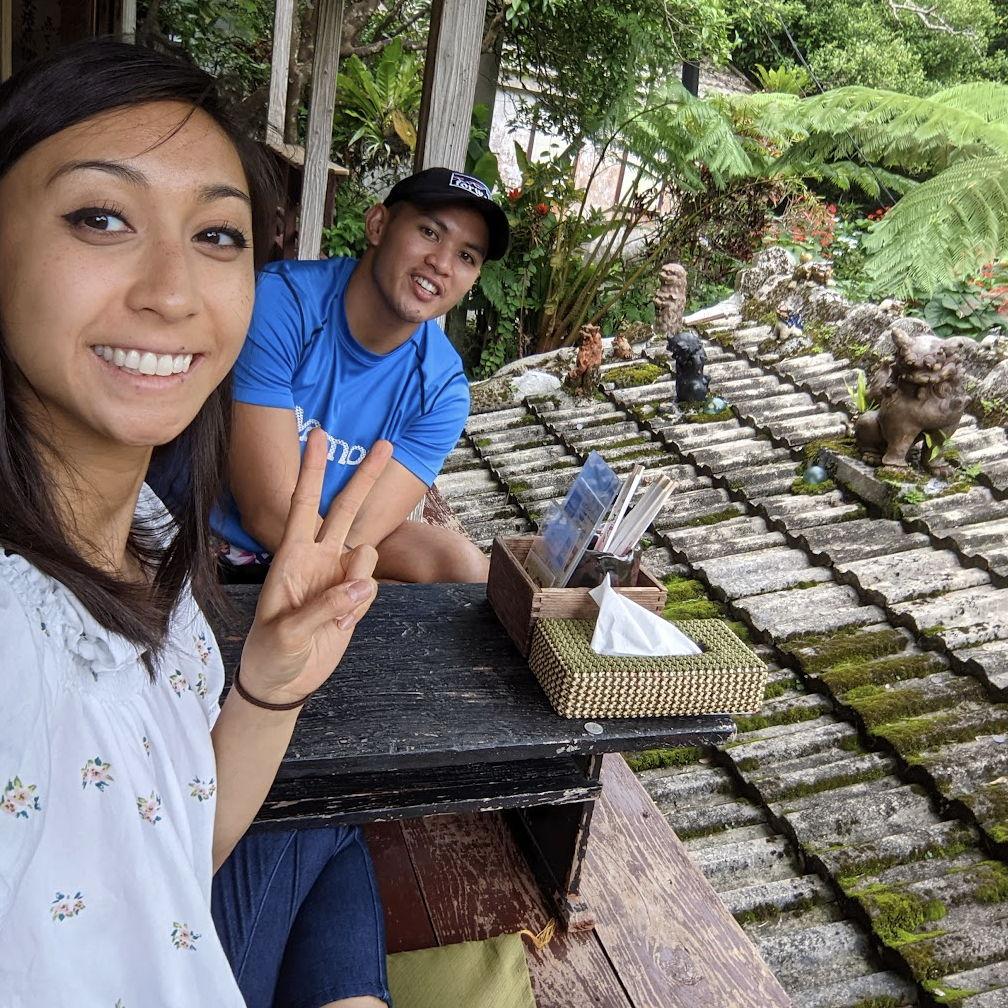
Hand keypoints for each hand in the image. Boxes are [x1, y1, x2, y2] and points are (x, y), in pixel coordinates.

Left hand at [239, 428, 392, 703]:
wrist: (282, 683)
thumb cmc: (270, 653)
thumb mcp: (287, 633)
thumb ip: (326, 606)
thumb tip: (364, 582)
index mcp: (292, 557)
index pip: (303, 504)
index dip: (313, 470)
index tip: (319, 436)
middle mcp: (318, 559)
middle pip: (345, 508)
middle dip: (365, 476)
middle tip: (386, 444)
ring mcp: (338, 577)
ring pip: (367, 556)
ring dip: (358, 585)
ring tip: (333, 619)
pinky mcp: (354, 598)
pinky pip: (371, 589)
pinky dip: (360, 609)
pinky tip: (339, 627)